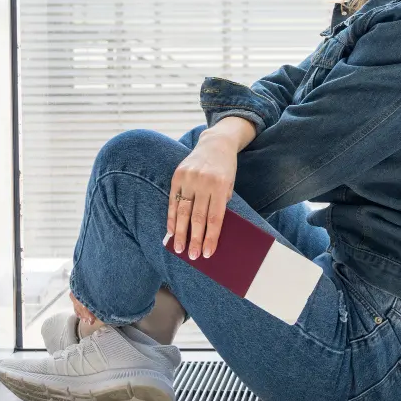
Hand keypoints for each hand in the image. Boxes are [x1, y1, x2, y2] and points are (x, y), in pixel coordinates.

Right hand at [168, 130, 238, 259]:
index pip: (214, 217)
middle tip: (192, 256)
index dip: (210, 237)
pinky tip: (171, 232)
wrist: (216, 143)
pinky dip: (172, 218)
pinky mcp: (177, 175)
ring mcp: (189, 178)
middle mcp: (203, 182)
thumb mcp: (229, 185)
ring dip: (180, 233)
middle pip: (197, 217)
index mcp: (220, 185)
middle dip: (194, 239)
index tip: (207, 253)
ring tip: (179, 249)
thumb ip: (220, 204)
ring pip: (183, 211)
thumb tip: (208, 232)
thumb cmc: (225, 170)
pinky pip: (172, 201)